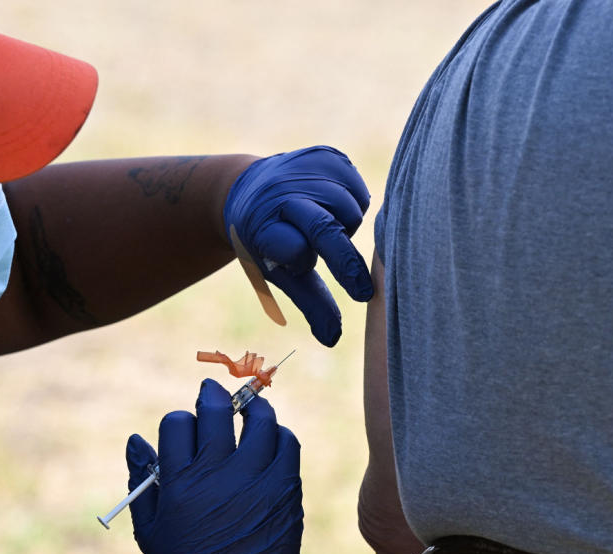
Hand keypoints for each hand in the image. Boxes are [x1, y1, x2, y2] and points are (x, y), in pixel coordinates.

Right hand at [125, 379, 302, 553]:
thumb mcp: (150, 530)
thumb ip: (140, 481)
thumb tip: (136, 440)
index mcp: (181, 483)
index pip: (178, 423)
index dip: (180, 420)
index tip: (186, 427)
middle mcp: (218, 475)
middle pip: (217, 411)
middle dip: (211, 395)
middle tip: (212, 392)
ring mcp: (256, 480)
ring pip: (259, 420)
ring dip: (251, 408)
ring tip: (248, 408)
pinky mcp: (285, 489)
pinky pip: (286, 444)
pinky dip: (278, 434)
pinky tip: (269, 439)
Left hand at [223, 146, 372, 346]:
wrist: (248, 190)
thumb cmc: (268, 243)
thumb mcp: (280, 275)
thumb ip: (310, 303)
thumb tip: (333, 339)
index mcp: (262, 225)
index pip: (293, 248)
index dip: (309, 264)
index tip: (351, 292)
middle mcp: (282, 193)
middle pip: (323, 229)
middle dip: (346, 261)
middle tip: (365, 291)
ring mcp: (304, 170)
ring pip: (349, 209)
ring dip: (347, 227)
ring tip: (328, 230)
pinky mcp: (326, 155)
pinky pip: (358, 189)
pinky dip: (355, 204)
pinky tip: (336, 208)